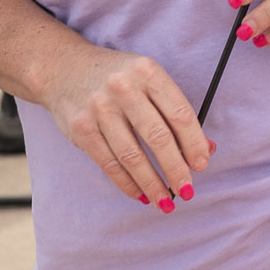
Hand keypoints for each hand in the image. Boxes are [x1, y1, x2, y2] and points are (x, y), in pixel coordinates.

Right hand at [40, 42, 212, 211]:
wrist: (65, 69)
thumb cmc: (117, 78)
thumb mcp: (146, 79)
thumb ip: (173, 109)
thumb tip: (205, 148)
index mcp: (147, 71)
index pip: (179, 113)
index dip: (194, 143)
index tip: (201, 164)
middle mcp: (124, 87)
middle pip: (158, 137)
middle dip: (176, 170)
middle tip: (187, 190)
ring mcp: (100, 108)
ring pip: (133, 157)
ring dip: (153, 184)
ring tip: (166, 201)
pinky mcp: (82, 129)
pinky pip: (110, 164)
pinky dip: (128, 184)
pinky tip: (141, 194)